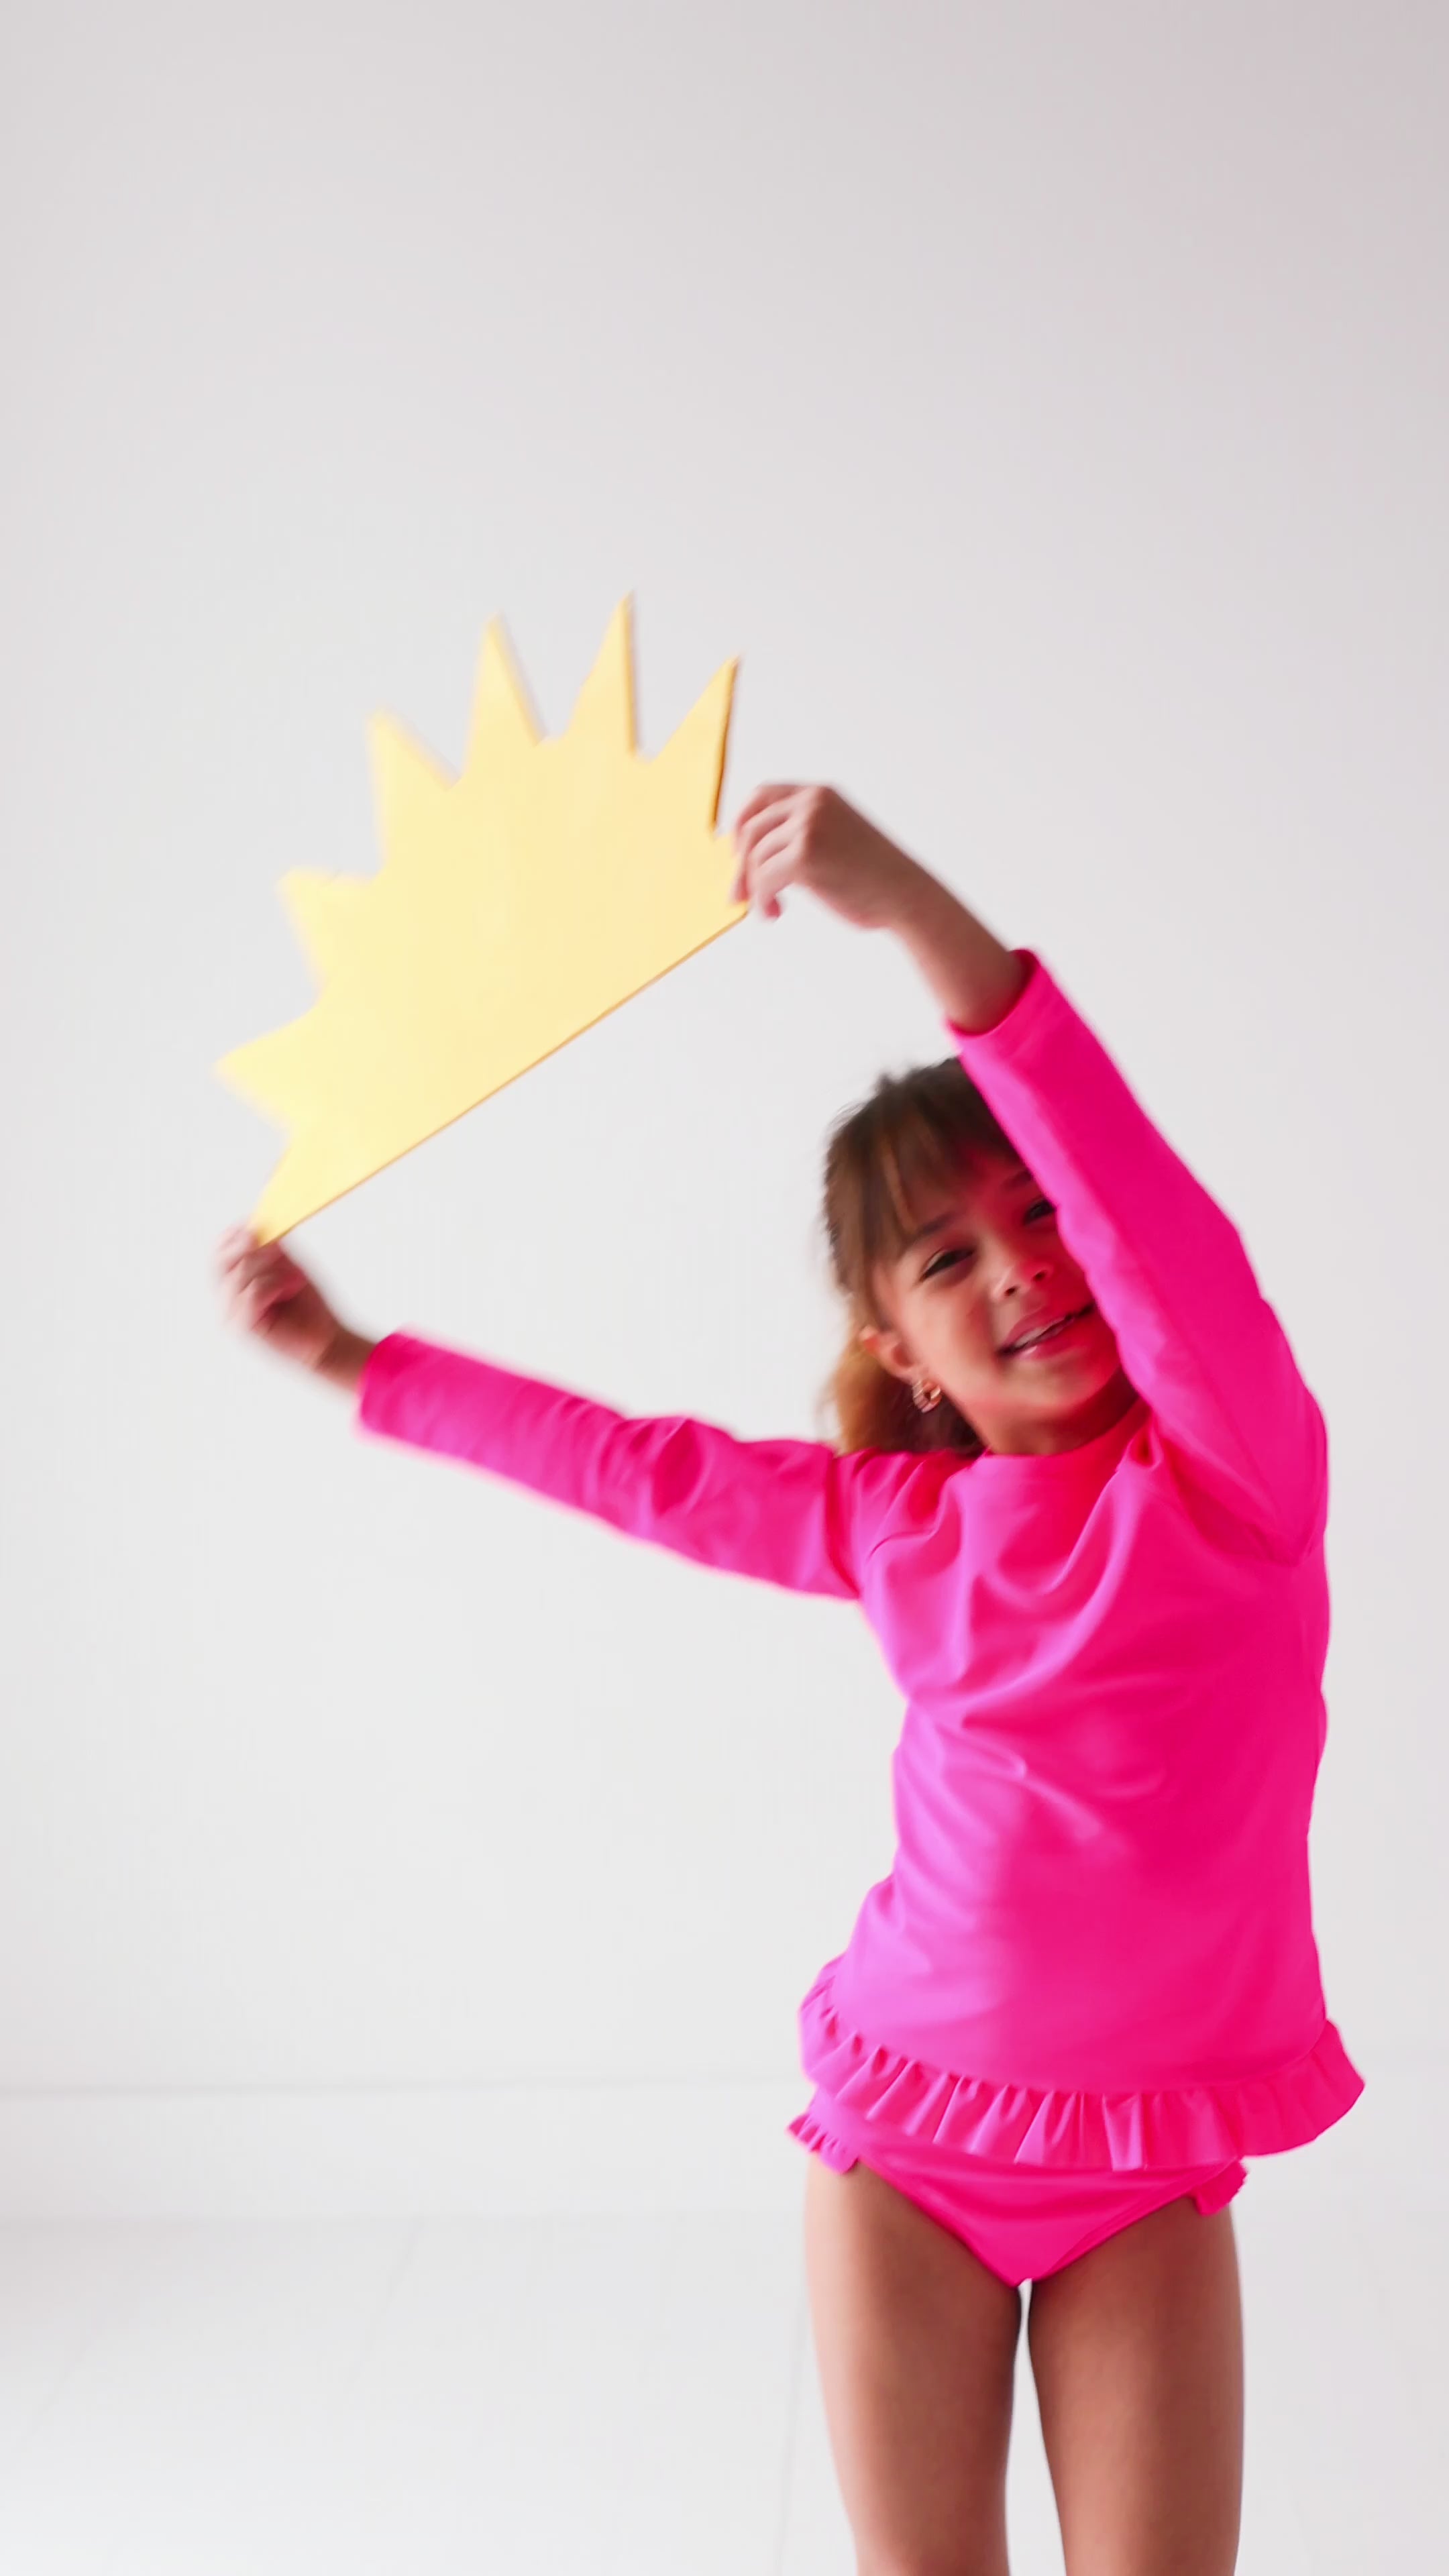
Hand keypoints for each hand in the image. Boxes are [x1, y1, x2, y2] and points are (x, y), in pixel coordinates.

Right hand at [216, 1226, 355, 1377]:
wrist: (326, 1339)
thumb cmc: (307, 1307)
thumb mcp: (289, 1268)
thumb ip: (272, 1250)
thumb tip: (257, 1224)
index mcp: (234, 1284)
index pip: (218, 1253)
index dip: (231, 1236)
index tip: (251, 1225)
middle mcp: (227, 1299)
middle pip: (221, 1261)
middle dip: (248, 1247)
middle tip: (274, 1247)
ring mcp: (232, 1315)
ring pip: (240, 1274)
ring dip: (272, 1270)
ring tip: (294, 1282)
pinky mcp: (244, 1327)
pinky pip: (252, 1292)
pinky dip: (273, 1285)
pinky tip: (288, 1291)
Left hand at [728, 784, 921, 929]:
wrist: (908, 896)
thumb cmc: (875, 878)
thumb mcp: (837, 839)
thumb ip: (801, 835)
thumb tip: (749, 855)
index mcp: (820, 794)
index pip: (762, 795)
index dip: (742, 822)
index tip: (736, 851)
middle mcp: (812, 803)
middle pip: (752, 829)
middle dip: (741, 865)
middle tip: (738, 896)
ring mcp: (808, 826)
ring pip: (756, 858)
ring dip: (757, 889)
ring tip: (772, 910)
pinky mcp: (804, 856)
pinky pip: (763, 879)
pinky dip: (762, 900)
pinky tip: (774, 914)